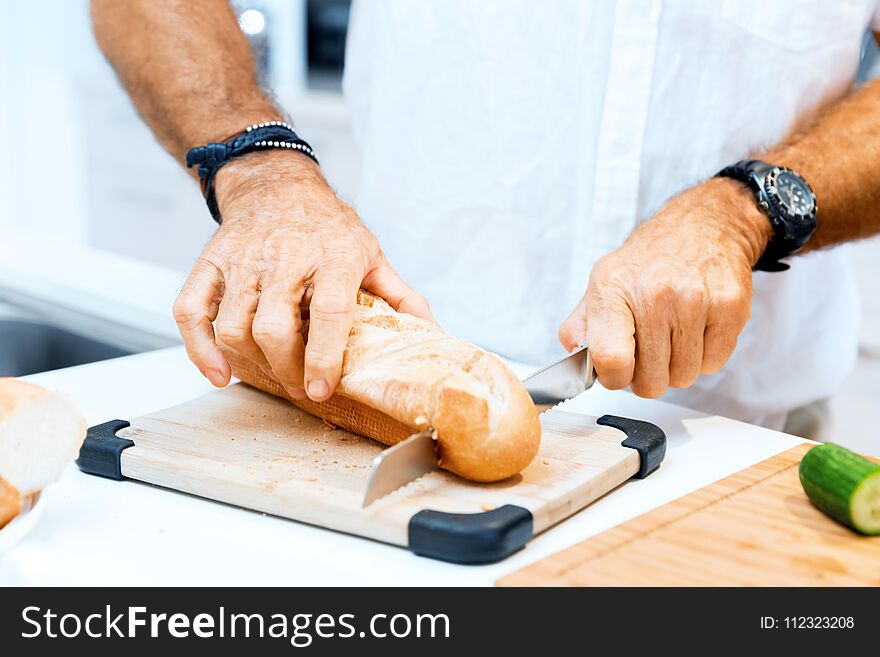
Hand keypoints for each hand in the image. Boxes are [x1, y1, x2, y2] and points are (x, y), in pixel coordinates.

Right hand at [173, 150, 433, 400]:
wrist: (277, 184)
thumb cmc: (328, 226)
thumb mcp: (371, 254)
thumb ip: (401, 296)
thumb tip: (434, 334)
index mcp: (333, 256)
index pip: (330, 312)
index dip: (325, 357)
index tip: (323, 389)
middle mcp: (285, 258)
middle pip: (275, 327)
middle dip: (288, 370)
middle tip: (304, 388)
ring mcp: (243, 261)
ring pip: (234, 326)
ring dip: (252, 363)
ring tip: (275, 375)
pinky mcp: (210, 264)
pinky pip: (191, 310)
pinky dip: (199, 349)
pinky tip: (219, 374)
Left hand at [558, 178, 771, 397]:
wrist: (702, 226)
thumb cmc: (650, 263)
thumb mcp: (602, 283)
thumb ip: (579, 327)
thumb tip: (576, 358)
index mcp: (613, 289)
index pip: (611, 359)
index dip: (614, 377)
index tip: (619, 370)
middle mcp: (654, 294)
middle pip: (651, 381)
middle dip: (648, 375)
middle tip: (650, 351)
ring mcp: (695, 300)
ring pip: (684, 377)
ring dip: (677, 366)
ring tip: (674, 335)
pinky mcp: (730, 307)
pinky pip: (713, 364)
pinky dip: (704, 356)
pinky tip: (697, 328)